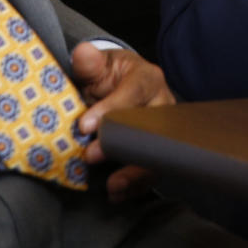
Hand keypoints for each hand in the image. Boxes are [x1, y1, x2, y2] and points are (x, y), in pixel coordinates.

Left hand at [71, 42, 174, 201]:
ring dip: (136, 171)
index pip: (134, 93)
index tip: (84, 125)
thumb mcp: (99, 65)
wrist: (120, 90)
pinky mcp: (160, 150)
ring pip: (158, 151)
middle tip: (92, 156)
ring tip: (114, 186)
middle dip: (124, 144)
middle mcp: (162, 103)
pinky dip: (137, 184)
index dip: (111, 109)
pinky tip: (119, 194)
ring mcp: (164, 129)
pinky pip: (155, 169)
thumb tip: (82, 53)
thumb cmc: (110, 77)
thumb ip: (89, 62)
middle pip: (151, 126)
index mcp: (148, 78)